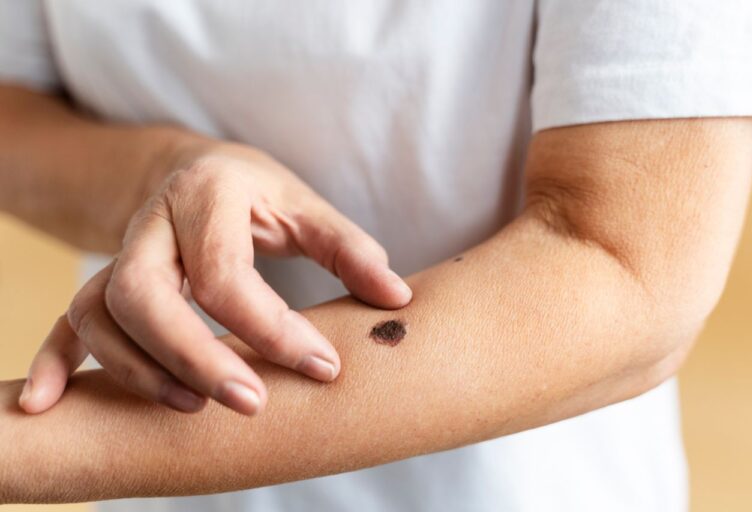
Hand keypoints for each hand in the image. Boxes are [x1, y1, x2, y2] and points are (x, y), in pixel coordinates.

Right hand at [18, 141, 411, 415]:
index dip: (272, 328)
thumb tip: (397, 300)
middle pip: (145, 294)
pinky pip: (67, 320)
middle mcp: (152, 222)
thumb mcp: (306, 205)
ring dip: (138, 369)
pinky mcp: (104, 279)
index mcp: (207, 194)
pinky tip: (50, 405)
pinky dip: (57, 362)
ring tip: (193, 407)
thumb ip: (350, 249)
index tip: (323, 368)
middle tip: (251, 402)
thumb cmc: (255, 193)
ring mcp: (119, 251)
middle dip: (194, 355)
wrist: (193, 169)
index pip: (226, 273)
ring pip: (101, 313)